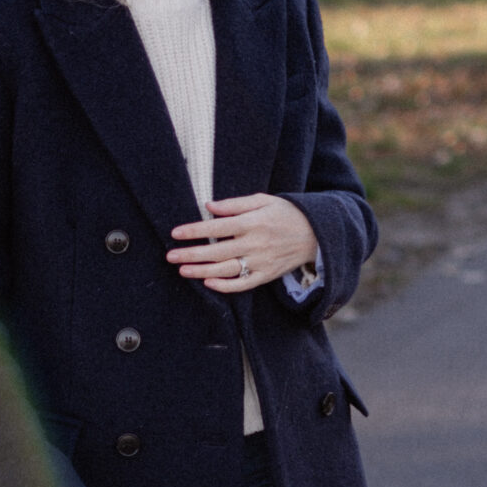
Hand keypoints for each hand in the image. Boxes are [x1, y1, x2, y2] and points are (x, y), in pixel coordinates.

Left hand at [167, 194, 317, 292]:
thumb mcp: (263, 200)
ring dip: (202, 271)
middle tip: (170, 256)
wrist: (316, 234)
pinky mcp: (266, 275)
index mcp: (252, 222)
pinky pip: (243, 284)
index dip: (195, 231)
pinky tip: (208, 283)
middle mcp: (255, 243)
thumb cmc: (286, 213)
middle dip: (191, 254)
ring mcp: (261, 261)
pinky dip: (225, 286)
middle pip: (217, 251)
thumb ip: (235, 204)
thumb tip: (209, 206)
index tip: (175, 233)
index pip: (217, 227)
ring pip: (226, 270)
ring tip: (182, 270)